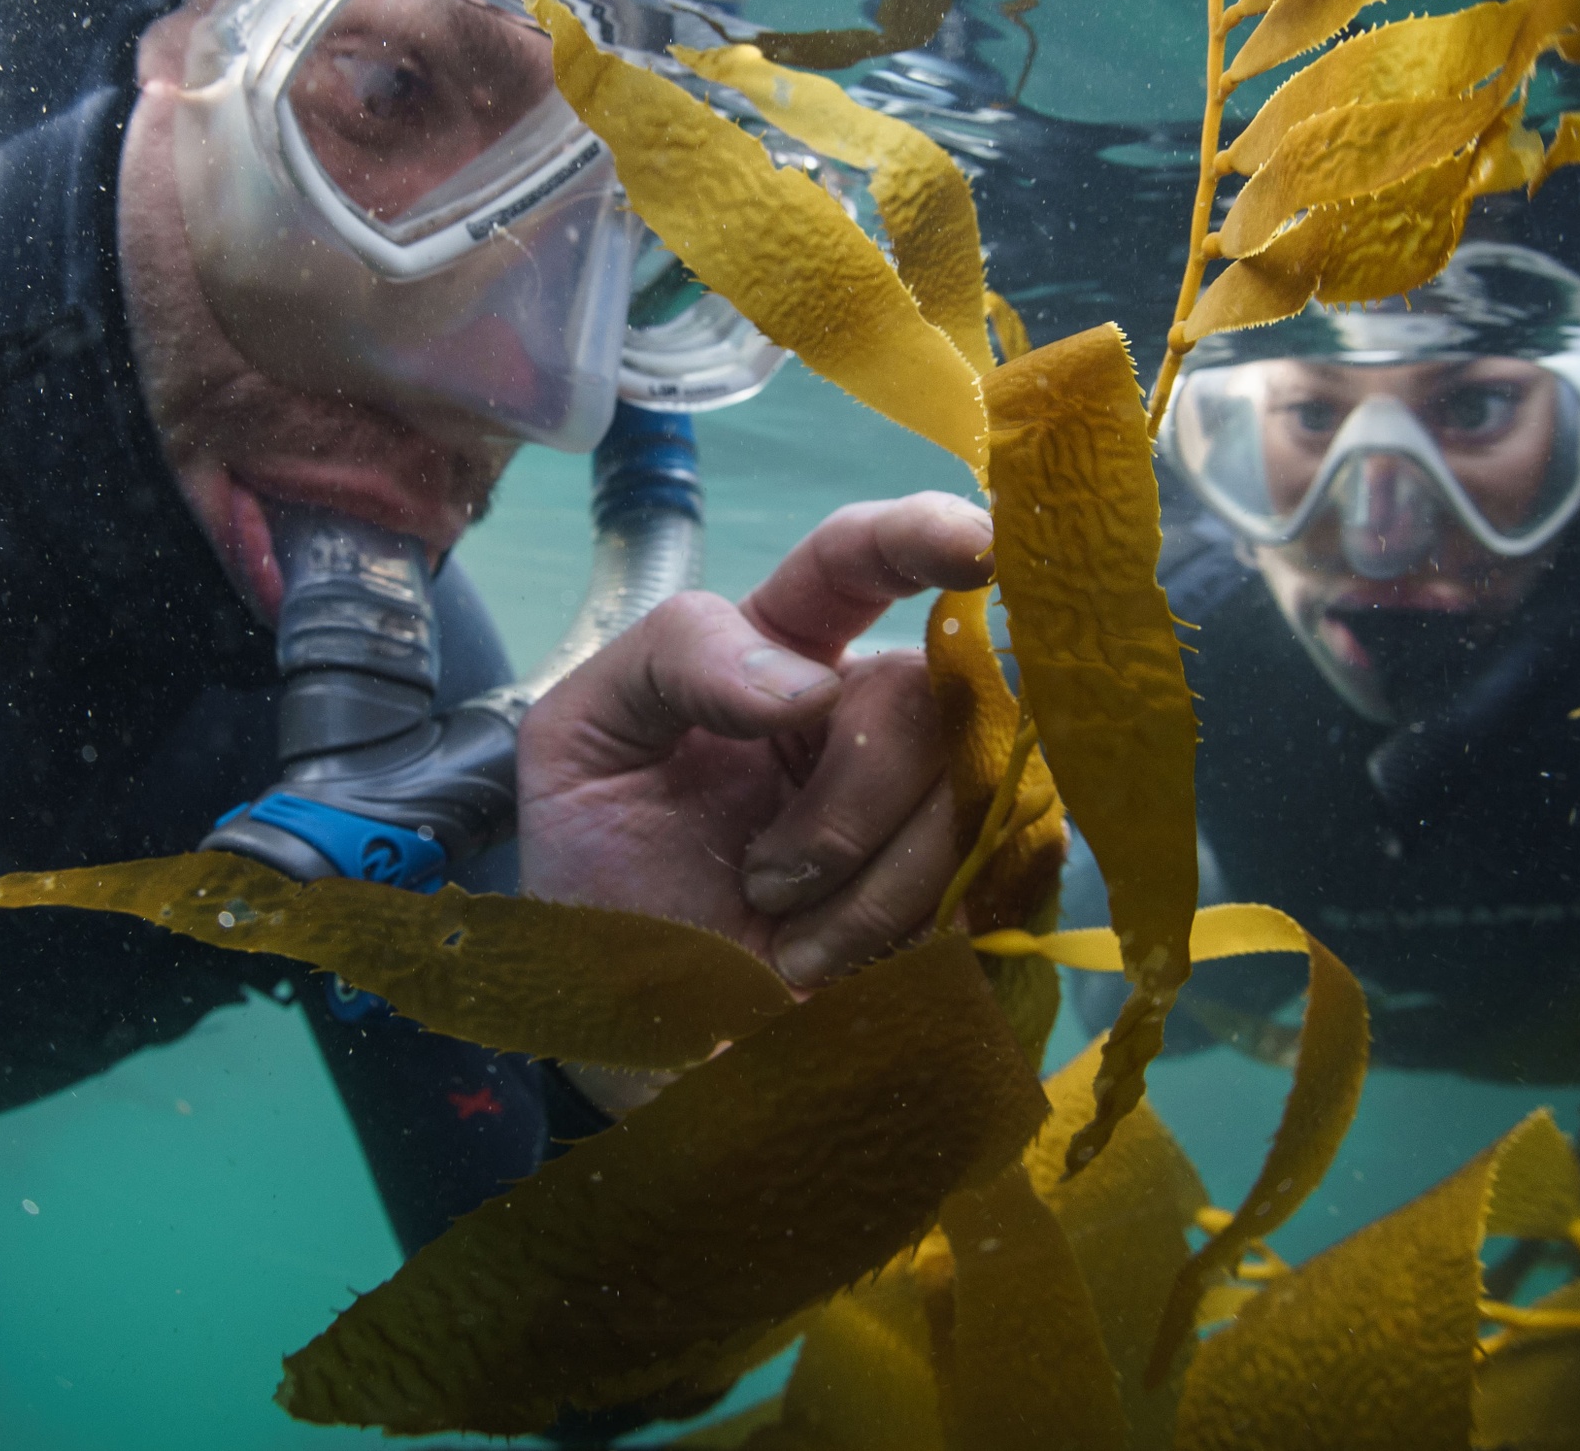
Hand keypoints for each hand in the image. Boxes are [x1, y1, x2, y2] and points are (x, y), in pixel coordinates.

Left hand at [517, 493, 995, 993]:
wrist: (642, 1044)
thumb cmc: (607, 881)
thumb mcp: (582, 744)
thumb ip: (673, 660)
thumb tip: (810, 681)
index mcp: (782, 649)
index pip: (859, 560)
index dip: (922, 534)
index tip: (973, 542)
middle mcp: (871, 711)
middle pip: (925, 694)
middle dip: (846, 799)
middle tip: (763, 880)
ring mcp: (938, 801)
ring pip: (971, 791)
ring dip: (863, 888)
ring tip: (788, 941)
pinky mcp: (982, 892)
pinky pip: (997, 878)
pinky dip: (900, 936)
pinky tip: (837, 973)